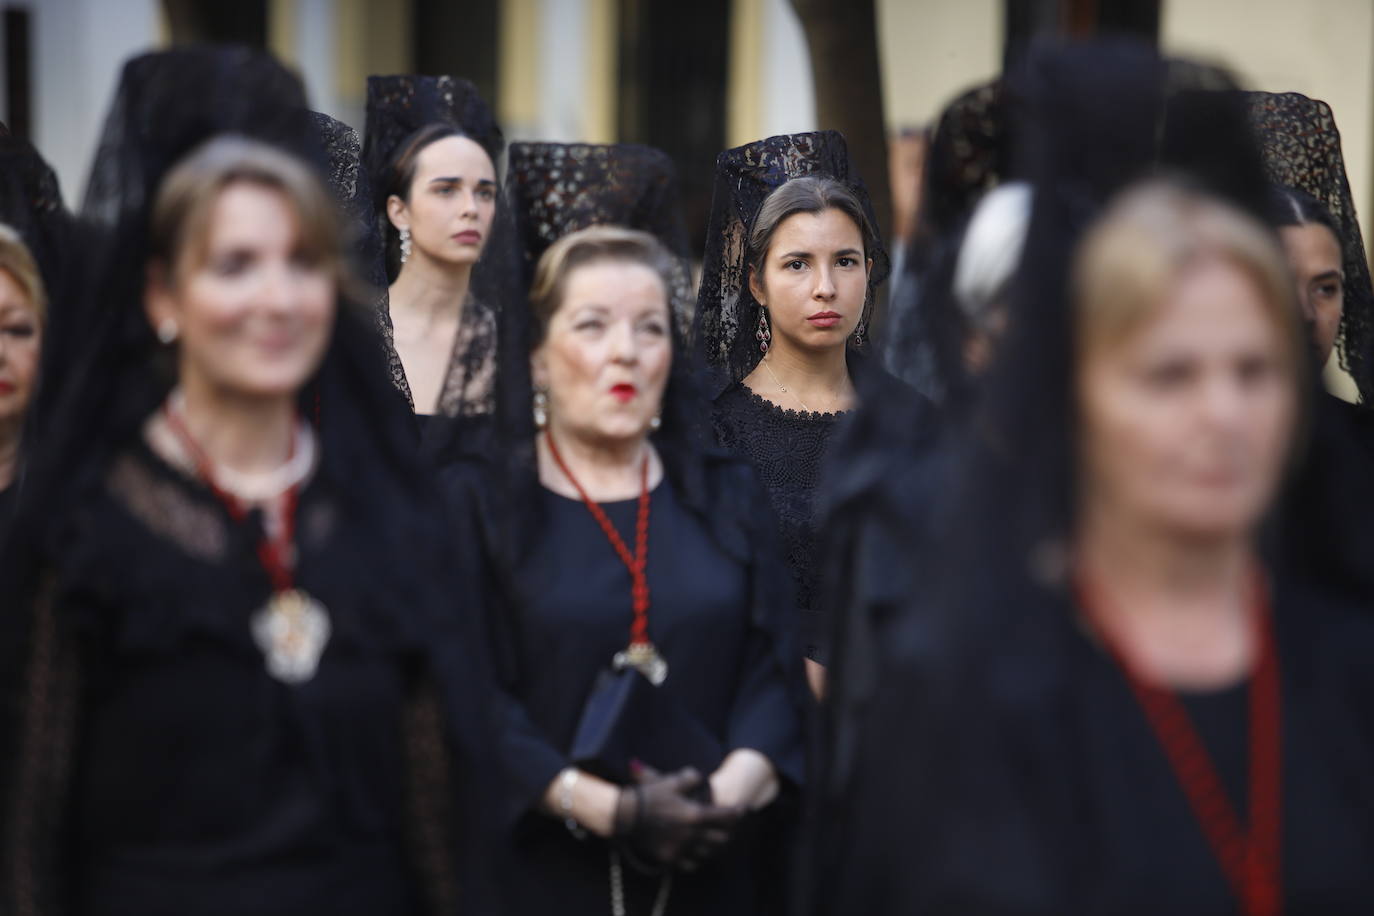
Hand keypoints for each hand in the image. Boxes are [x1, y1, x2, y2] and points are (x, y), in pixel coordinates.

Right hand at [614, 764, 744, 870]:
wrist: (625, 815)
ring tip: (716, 840)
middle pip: (721, 839)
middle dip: (729, 831)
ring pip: (708, 854)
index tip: (742, 808)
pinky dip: (697, 859)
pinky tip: (696, 852)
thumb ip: (690, 778)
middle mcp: (691, 835)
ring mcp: (680, 849)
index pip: (725, 816)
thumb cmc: (649, 795)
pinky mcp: (669, 858)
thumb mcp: (671, 780)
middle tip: (730, 826)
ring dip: (714, 847)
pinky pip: (690, 864)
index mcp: (695, 815)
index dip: (737, 812)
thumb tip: (699, 778)